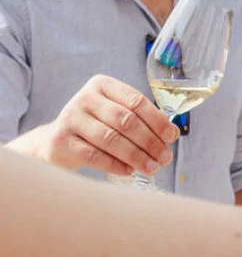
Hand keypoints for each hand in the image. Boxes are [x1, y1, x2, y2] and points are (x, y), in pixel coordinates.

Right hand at [41, 75, 179, 175]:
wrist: (55, 141)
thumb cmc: (94, 125)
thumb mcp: (112, 112)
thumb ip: (137, 118)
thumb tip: (171, 134)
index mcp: (102, 84)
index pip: (136, 100)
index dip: (157, 120)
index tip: (172, 136)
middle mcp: (86, 97)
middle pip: (125, 120)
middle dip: (149, 141)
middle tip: (164, 157)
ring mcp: (71, 118)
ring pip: (111, 139)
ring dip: (136, 156)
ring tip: (151, 167)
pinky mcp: (62, 140)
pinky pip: (94, 156)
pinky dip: (115, 165)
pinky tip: (130, 172)